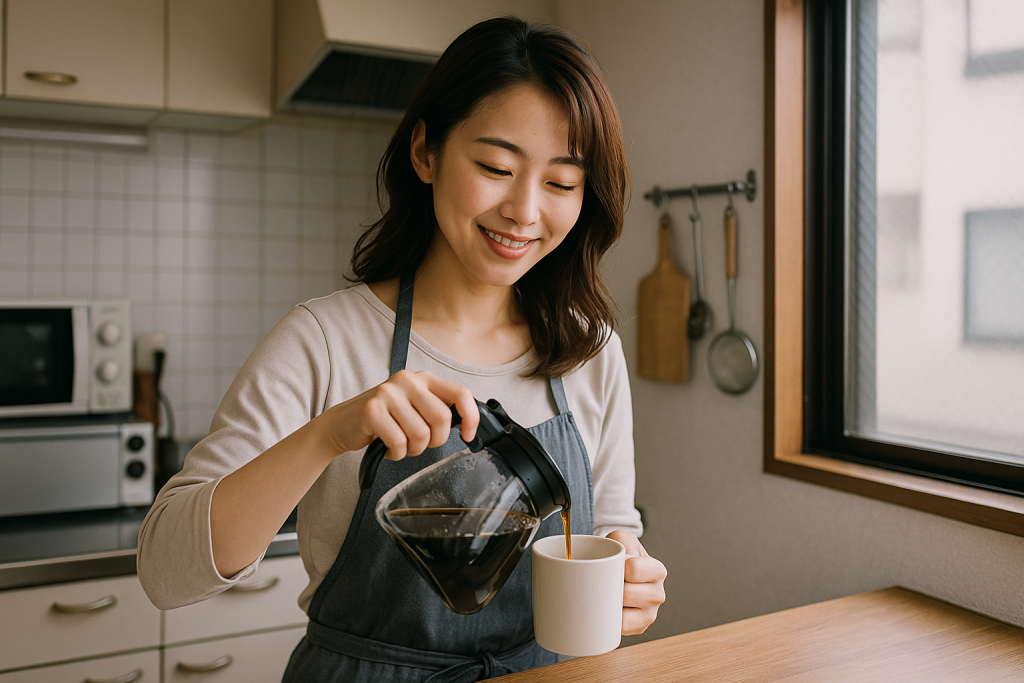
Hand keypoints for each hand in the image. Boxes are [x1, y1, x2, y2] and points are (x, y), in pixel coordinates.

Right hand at [317, 369, 478, 460]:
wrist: (343, 423)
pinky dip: (396, 453)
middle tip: (419, 443)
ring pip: (420, 435)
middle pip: (441, 419)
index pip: (460, 393)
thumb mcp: (415, 407)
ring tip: (401, 444)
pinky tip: (388, 447)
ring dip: (413, 450)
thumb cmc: (385, 419)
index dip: (471, 417)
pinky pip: (398, 442)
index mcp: (423, 379)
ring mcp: (388, 393)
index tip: (468, 436)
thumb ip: (437, 409)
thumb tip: (468, 425)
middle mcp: (408, 380)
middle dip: (434, 441)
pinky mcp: (372, 410)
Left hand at [606, 529, 666, 635]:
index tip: (610, 565)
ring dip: (608, 605)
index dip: (616, 568)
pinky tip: (607, 611)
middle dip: (610, 588)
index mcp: (657, 571)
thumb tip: (618, 559)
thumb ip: (621, 540)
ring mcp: (650, 614)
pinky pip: (618, 629)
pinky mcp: (639, 628)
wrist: (619, 573)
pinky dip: (609, 621)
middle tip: (603, 581)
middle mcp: (658, 594)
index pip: (633, 570)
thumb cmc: (621, 556)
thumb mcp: (622, 539)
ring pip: (622, 614)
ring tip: (604, 595)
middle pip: (626, 593)